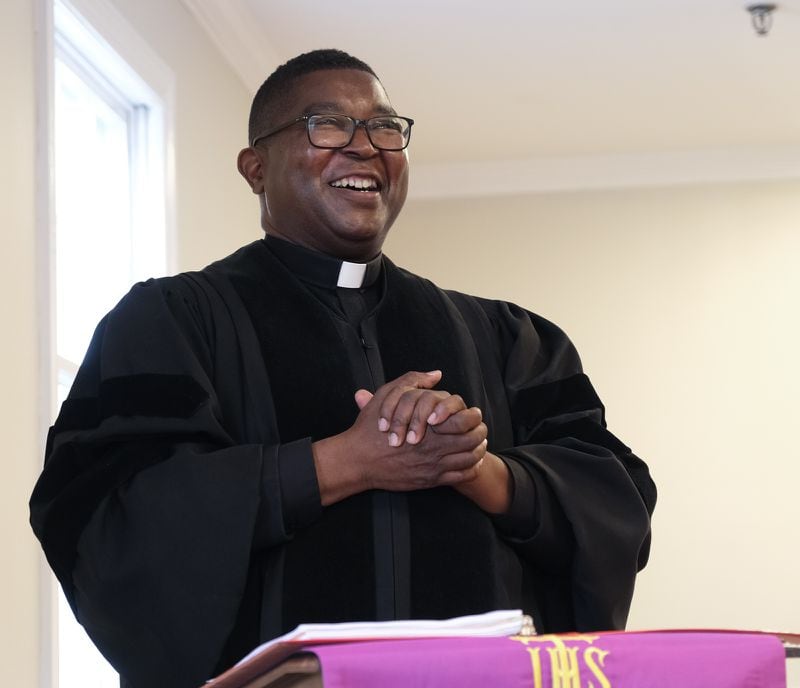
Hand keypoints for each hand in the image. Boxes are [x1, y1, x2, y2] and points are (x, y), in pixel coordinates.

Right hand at [312, 371, 487, 504]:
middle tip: (481, 430)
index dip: (474, 416)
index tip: (474, 414)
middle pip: (472, 440)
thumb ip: (413, 381)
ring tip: (480, 445)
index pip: (465, 420)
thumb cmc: (371, 427)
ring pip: (469, 459)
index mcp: (429, 425)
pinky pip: (460, 477)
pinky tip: (470, 463)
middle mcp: (435, 446)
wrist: (358, 460)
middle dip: (481, 433)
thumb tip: (436, 374)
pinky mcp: (430, 481)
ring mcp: (433, 466)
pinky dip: (470, 469)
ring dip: (478, 451)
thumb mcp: (388, 395)